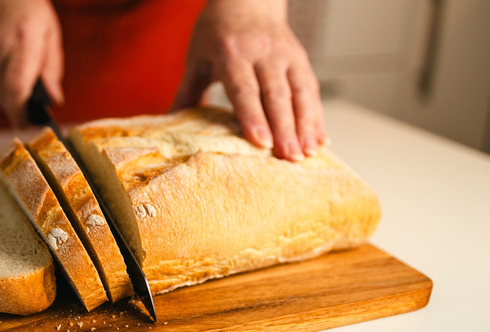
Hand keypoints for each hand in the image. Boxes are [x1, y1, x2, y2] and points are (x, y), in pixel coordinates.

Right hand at [0, 0, 63, 126]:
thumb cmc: (24, 7)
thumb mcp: (49, 30)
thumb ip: (52, 66)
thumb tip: (54, 97)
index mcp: (24, 38)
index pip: (18, 85)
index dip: (21, 110)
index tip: (27, 123)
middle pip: (4, 94)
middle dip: (17, 109)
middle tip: (27, 115)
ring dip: (8, 98)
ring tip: (19, 87)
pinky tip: (5, 72)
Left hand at [174, 0, 325, 160]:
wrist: (247, 0)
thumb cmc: (217, 33)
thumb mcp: (197, 58)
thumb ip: (187, 91)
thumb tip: (169, 124)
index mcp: (232, 52)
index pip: (244, 88)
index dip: (253, 116)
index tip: (261, 143)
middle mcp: (262, 52)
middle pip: (276, 94)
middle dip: (285, 128)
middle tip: (289, 158)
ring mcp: (285, 55)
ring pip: (300, 92)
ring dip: (307, 125)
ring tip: (308, 154)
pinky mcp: (301, 58)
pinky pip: (312, 89)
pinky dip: (317, 116)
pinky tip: (320, 140)